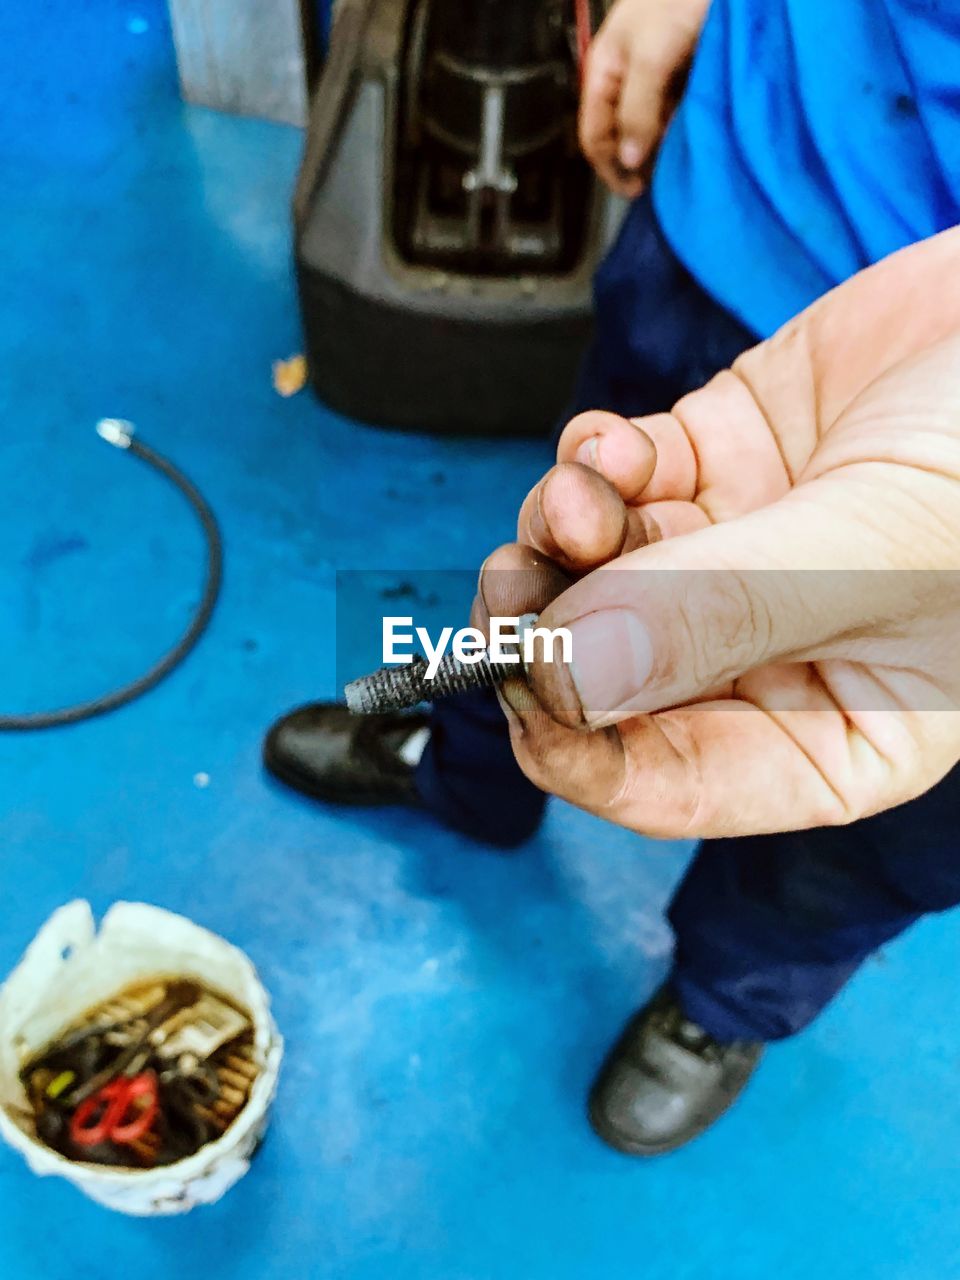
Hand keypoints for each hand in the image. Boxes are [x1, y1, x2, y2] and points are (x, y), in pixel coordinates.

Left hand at [476, 229, 959, 838]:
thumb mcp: (881, 552)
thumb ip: (726, 612)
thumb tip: (574, 678)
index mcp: (834, 731)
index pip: (677, 782)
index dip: (582, 752)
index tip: (523, 692)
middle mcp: (773, 655)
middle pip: (613, 681)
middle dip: (549, 638)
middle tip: (516, 591)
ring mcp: (737, 556)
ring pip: (595, 578)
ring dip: (559, 544)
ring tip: (576, 503)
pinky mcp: (716, 462)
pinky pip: (615, 483)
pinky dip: (592, 466)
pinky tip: (614, 447)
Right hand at [579, 0, 708, 196]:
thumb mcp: (650, 56)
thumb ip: (637, 109)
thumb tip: (629, 160)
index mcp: (603, 73)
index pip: (594, 136)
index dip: (610, 167)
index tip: (636, 191)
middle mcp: (625, 80)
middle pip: (623, 135)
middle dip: (641, 161)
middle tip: (664, 181)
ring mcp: (653, 77)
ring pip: (651, 126)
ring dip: (665, 146)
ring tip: (684, 160)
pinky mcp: (681, 73)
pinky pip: (676, 112)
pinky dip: (683, 128)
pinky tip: (697, 136)